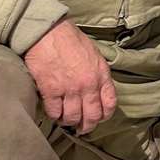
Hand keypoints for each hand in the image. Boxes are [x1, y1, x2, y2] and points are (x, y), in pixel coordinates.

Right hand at [23, 18, 116, 134]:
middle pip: (92, 116)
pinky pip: (54, 112)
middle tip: (82, 127)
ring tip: (66, 119)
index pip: (110, 104)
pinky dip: (54, 115)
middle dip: (87, 125)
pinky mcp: (51, 90)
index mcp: (101, 75)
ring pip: (73, 118)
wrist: (49, 32)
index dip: (105, 115)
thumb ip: (98, 75)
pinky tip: (54, 112)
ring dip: (69, 122)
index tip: (99, 118)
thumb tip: (98, 92)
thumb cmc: (71, 40)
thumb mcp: (94, 55)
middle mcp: (88, 85)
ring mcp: (69, 89)